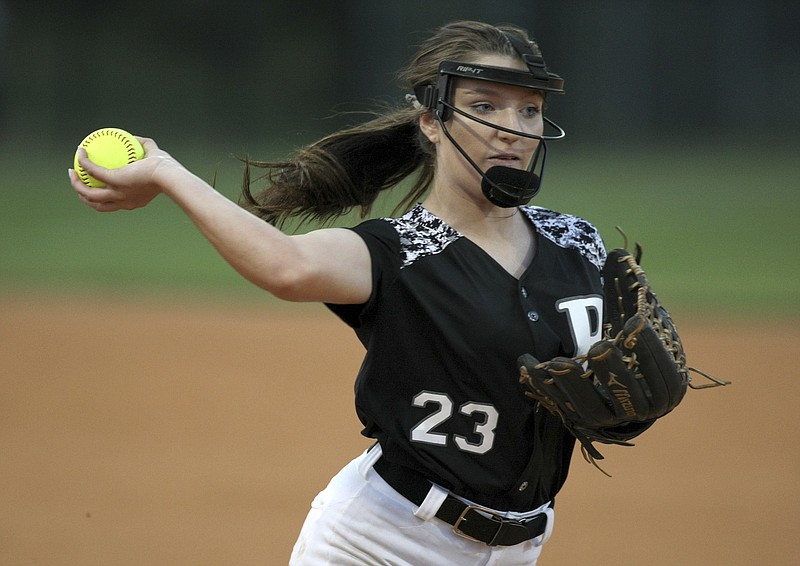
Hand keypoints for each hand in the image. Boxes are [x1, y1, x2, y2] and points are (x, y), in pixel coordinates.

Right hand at [68, 137, 182, 211]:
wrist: (170, 175)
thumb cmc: (168, 168)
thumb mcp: (156, 158)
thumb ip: (146, 147)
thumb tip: (135, 138)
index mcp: (133, 201)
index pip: (115, 204)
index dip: (104, 197)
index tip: (97, 185)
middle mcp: (124, 202)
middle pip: (98, 205)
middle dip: (84, 196)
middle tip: (78, 182)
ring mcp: (118, 193)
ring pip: (90, 195)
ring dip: (77, 184)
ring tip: (72, 172)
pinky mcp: (114, 180)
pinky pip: (93, 170)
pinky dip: (84, 161)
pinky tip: (81, 151)